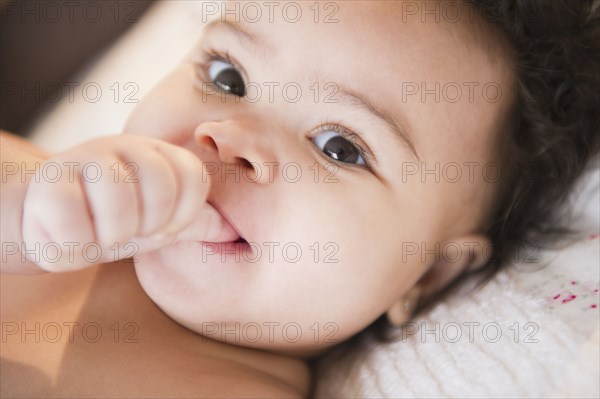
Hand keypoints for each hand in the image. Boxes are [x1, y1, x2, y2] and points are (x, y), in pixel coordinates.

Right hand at [21, 134, 234, 271]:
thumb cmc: (107, 223)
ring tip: (98, 234)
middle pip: (160, 185)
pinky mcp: (48, 180)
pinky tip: (70, 238)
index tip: (163, 227)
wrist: (47, 225)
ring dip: (110, 235)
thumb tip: (232, 231)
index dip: (183, 212)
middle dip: (146, 224)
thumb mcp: (155, 225)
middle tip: (126, 230)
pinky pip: (73, 219)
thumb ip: (191, 224)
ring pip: (119, 201)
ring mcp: (86, 158)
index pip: (193, 176)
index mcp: (158, 156)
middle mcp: (125, 147)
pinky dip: (75, 244)